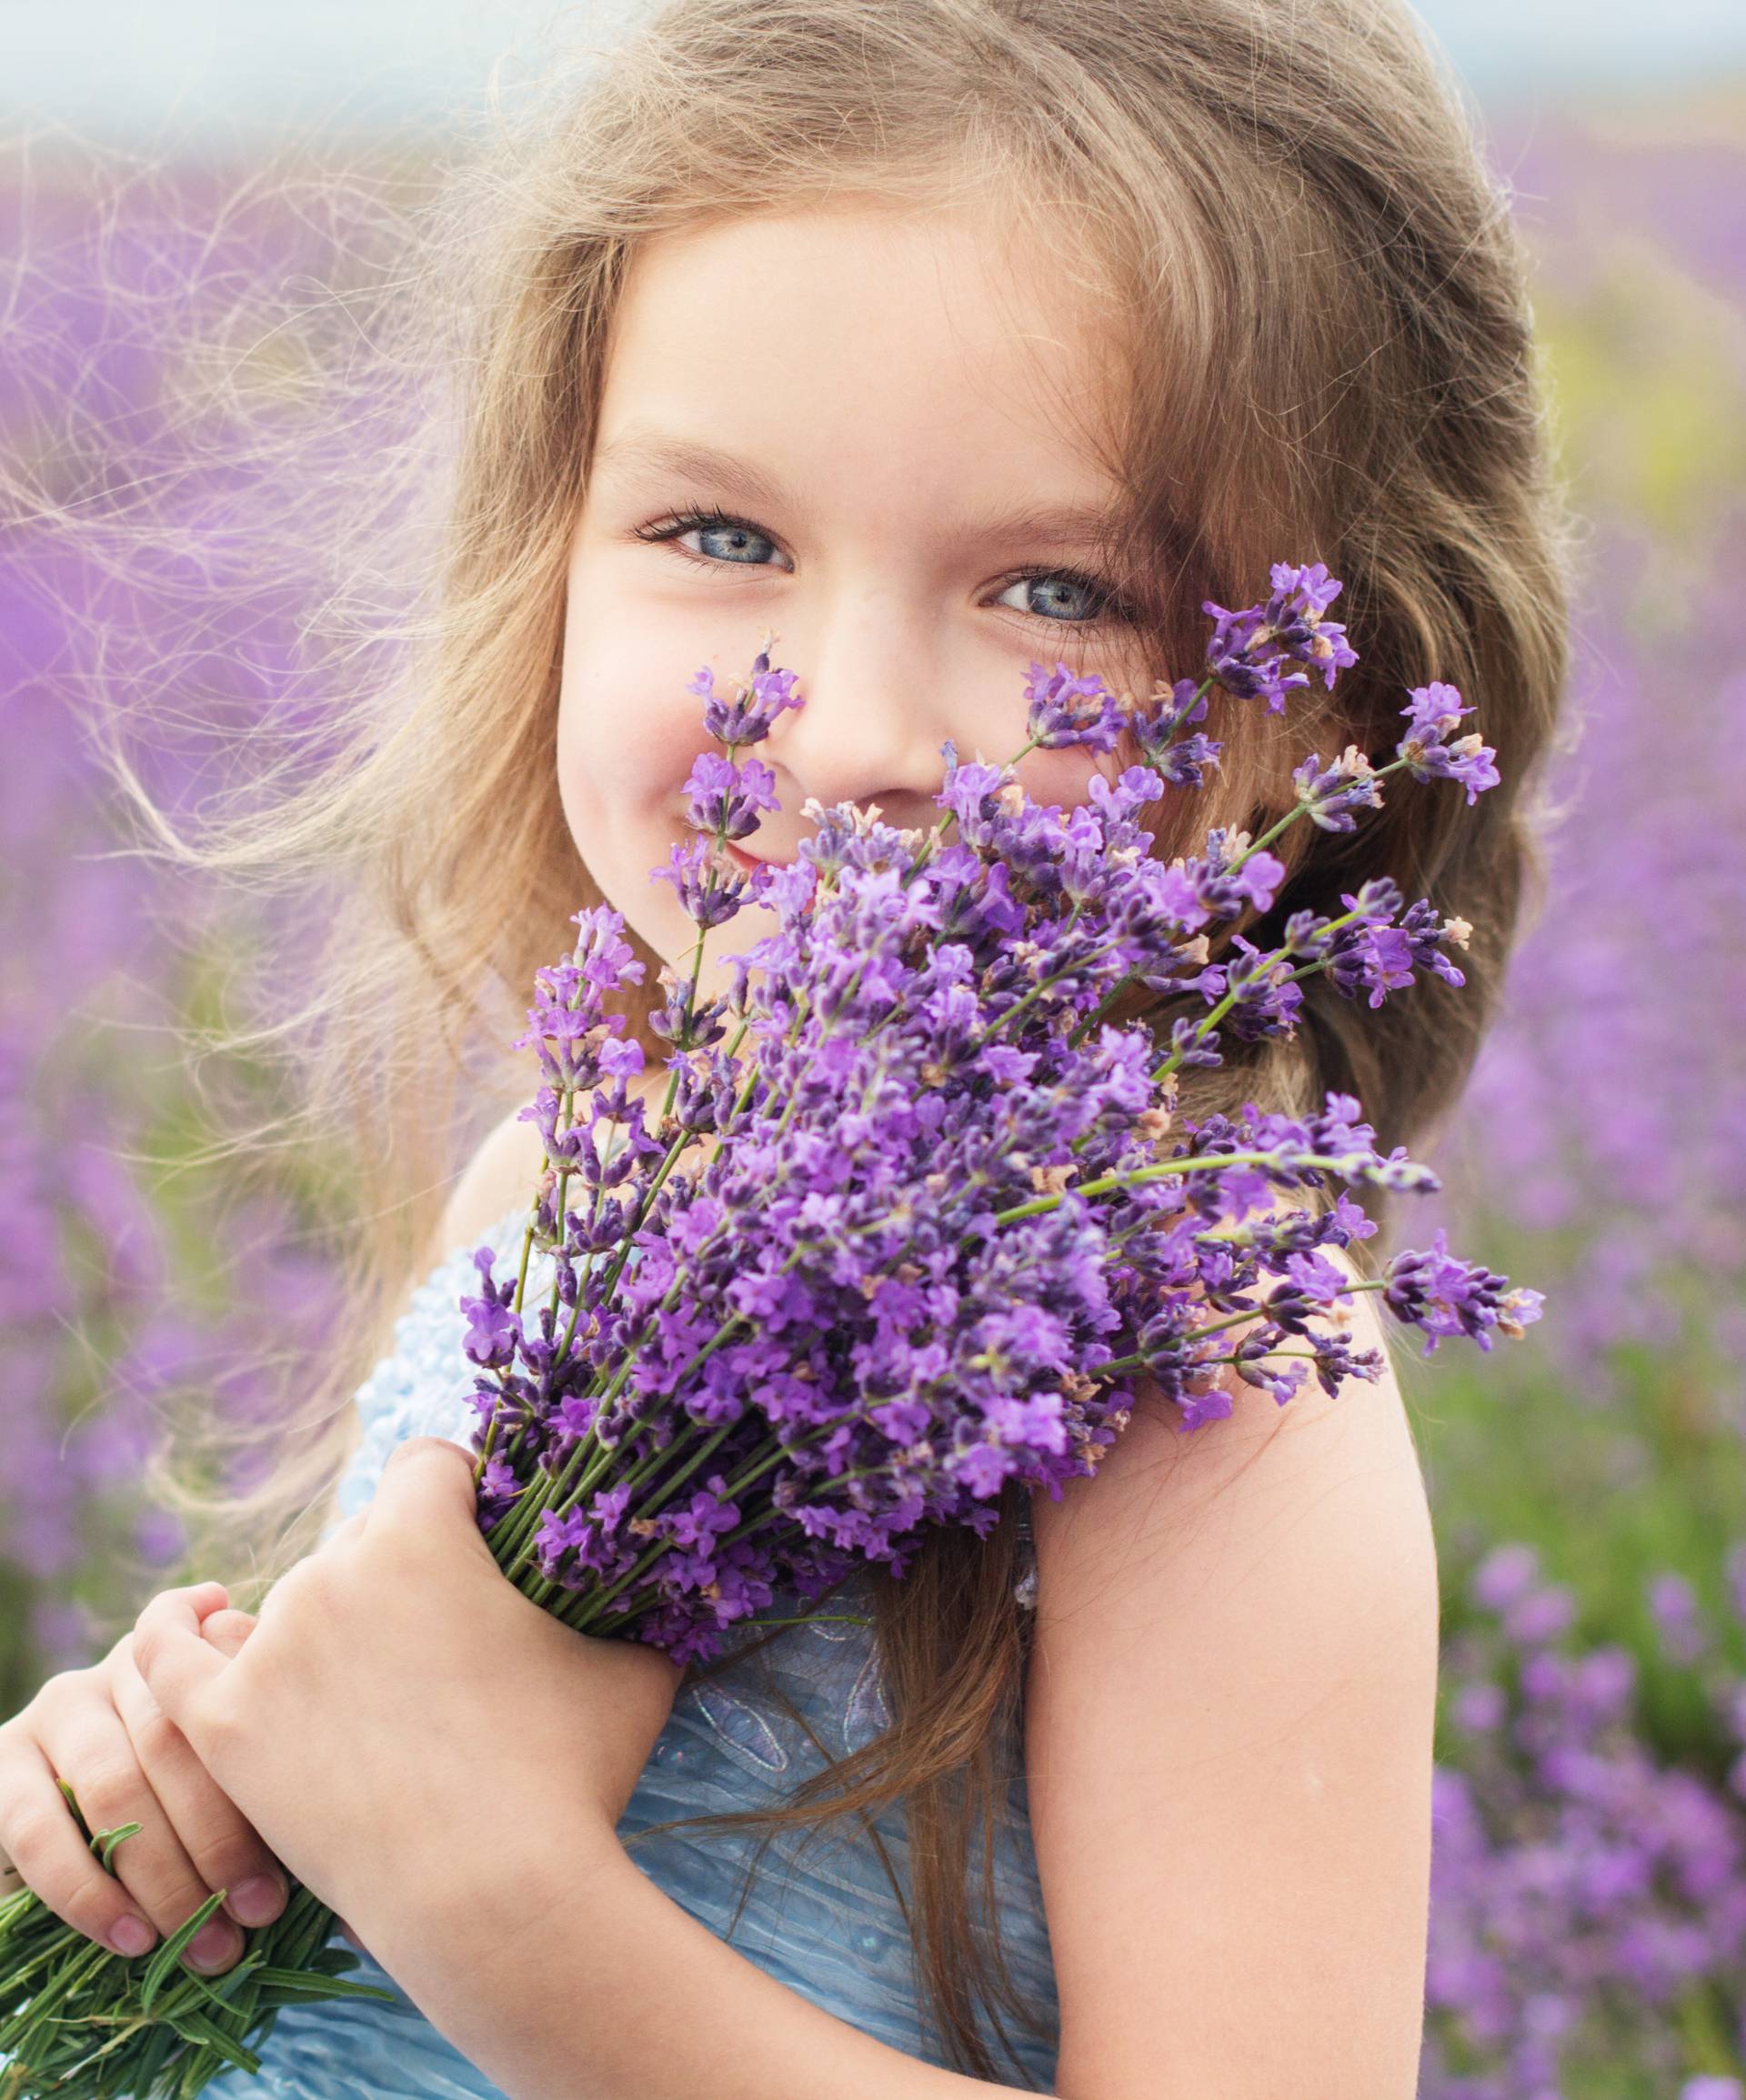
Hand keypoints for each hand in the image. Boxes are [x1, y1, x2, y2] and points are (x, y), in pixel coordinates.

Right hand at [0, 1612, 286, 1972]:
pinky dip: (86, 1892)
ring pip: (115, 1787)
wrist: (69, 1807)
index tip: (299, 1870)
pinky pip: (39, 1826)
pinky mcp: (2, 1757)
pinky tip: (129, 1938)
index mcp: (198, 1657)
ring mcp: (61, 1706)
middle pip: (179, 1744)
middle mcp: (128, 1667)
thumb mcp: (233, 1775)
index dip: (262, 1788)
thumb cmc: (192, 1802)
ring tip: (202, 1945)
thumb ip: (275, 1778)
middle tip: (257, 1917)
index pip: (234, 1703)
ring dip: (162, 1876)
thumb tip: (349, 1863)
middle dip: (221, 1840)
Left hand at [129, 1439, 683, 1935]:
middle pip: (364, 1534)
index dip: (462, 1492)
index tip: (485, 1533)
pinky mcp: (226, 1725)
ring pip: (297, 1599)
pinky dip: (180, 1629)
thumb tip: (691, 1581)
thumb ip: (646, 1605)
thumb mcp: (635, 1667)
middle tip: (448, 1646)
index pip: (429, 1465)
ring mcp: (272, 1645)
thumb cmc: (570, 1774)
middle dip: (406, 1572)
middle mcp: (334, 1569)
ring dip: (333, 1625)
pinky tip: (201, 1615)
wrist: (491, 1894)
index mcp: (421, 1536)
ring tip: (381, 1692)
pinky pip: (170, 1656)